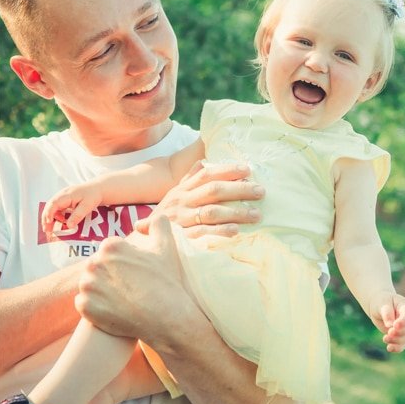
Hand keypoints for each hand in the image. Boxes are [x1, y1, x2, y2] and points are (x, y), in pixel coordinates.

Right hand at [42, 183, 102, 234]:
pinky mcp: (64, 200)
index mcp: (67, 195)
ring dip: (49, 217)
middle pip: (49, 206)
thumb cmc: (93, 195)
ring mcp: (62, 197)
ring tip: (50, 229)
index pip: (54, 203)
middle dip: (46, 218)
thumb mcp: (87, 206)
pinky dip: (55, 216)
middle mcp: (62, 195)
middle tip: (46, 230)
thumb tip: (68, 226)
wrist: (98, 188)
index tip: (48, 223)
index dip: (49, 213)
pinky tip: (59, 222)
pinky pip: (56, 208)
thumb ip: (77, 216)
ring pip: (51, 207)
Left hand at [75, 215, 200, 345]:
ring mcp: (88, 286)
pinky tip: (113, 310)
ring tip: (121, 299)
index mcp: (111, 246)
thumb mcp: (167, 245)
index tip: (136, 273)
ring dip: (101, 290)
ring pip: (90, 284)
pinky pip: (84, 304)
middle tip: (130, 288)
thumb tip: (138, 224)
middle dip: (111, 275)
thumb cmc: (167, 280)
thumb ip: (157, 223)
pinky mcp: (85, 308)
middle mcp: (95, 263)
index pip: (110, 251)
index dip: (124, 262)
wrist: (167, 317)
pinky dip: (95, 307)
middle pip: (98, 267)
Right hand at [134, 160, 263, 238]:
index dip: (227, 170)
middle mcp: (182, 202)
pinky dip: (220, 232)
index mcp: (182, 189)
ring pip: (212, 212)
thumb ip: (189, 178)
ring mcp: (182, 220)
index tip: (247, 169)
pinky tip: (236, 231)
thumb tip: (203, 161)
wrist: (143, 243)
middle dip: (239, 189)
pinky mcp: (182, 238)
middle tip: (261, 191)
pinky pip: (203, 233)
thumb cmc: (165, 216)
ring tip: (256, 214)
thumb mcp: (174, 195)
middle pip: (213, 191)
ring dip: (236, 212)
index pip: (206, 175)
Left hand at [370, 292, 404, 353]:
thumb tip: (390, 326)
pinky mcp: (401, 336)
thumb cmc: (381, 302)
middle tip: (388, 332)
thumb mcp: (382, 304)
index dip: (403, 322)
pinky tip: (389, 348)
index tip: (394, 325)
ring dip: (396, 341)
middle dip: (399, 333)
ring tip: (385, 338)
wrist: (380, 307)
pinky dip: (397, 348)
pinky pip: (403, 344)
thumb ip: (387, 314)